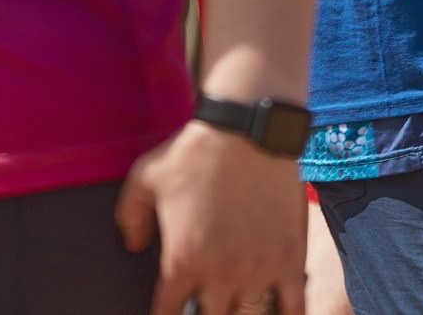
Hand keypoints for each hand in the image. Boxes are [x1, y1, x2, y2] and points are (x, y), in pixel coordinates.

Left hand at [115, 121, 306, 314]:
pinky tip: (280, 314)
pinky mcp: (290, 256)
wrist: (250, 126)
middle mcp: (219, 275)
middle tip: (208, 299)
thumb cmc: (195, 150)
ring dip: (241, 311)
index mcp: (181, 263)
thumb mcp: (144, 178)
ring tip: (238, 300)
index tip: (174, 305)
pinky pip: (293, 306)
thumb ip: (129, 217)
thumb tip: (134, 244)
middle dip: (207, 313)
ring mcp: (258, 268)